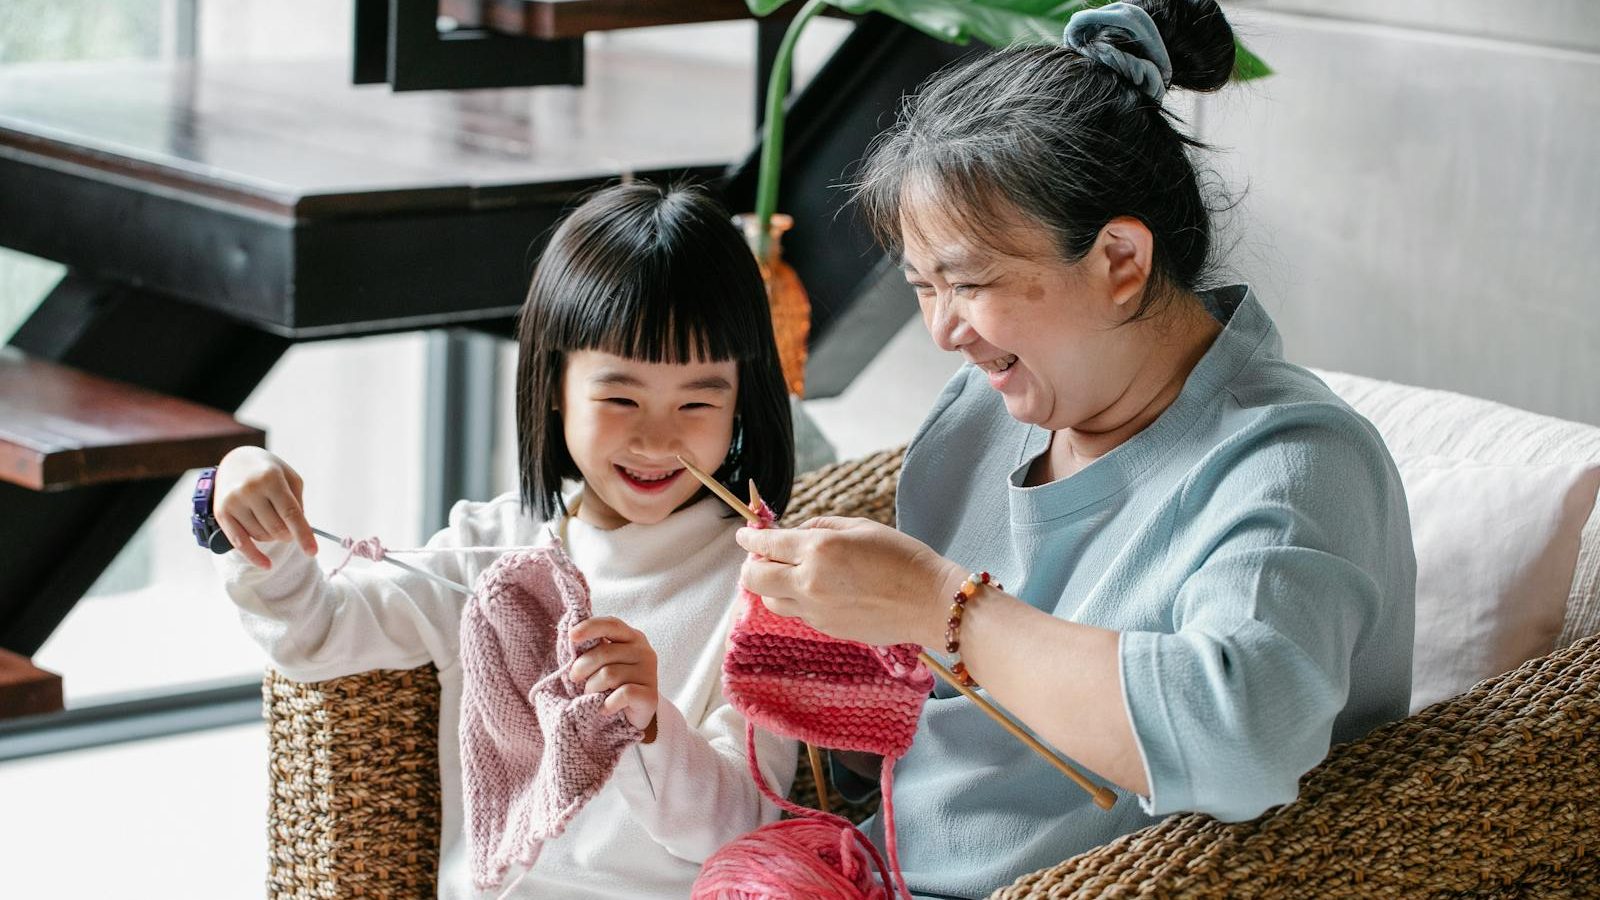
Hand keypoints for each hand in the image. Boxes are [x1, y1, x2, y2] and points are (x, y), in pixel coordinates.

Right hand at [213, 446, 316, 568]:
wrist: (235, 461)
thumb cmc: (269, 472)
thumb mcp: (290, 478)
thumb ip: (298, 503)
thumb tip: (298, 531)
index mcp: (271, 479)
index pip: (291, 513)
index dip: (303, 534)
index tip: (313, 551)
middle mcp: (250, 490)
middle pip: (277, 529)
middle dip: (288, 534)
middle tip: (289, 528)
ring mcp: (233, 502)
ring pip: (261, 536)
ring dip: (272, 536)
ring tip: (271, 521)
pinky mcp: (221, 513)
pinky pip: (240, 544)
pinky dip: (254, 556)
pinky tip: (266, 564)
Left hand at [568, 616, 659, 729]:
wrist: (635, 714)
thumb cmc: (613, 684)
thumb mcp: (603, 662)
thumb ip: (593, 648)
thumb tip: (571, 636)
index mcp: (632, 637)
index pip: (612, 625)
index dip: (590, 627)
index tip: (571, 635)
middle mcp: (643, 651)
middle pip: (604, 652)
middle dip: (582, 667)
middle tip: (575, 679)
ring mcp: (649, 672)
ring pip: (609, 675)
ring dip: (592, 688)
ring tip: (592, 695)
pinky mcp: (649, 695)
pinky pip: (622, 694)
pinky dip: (607, 703)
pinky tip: (605, 708)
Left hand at [735, 516, 965, 647]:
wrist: (930, 603)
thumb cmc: (902, 558)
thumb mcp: (861, 527)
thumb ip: (821, 526)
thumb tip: (797, 532)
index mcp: (818, 549)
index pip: (767, 544)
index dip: (750, 537)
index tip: (744, 533)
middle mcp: (809, 582)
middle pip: (755, 578)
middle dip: (750, 565)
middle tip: (760, 557)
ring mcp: (815, 610)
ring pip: (770, 601)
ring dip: (769, 587)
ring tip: (785, 575)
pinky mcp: (826, 629)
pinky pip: (795, 614)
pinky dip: (793, 601)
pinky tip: (811, 590)